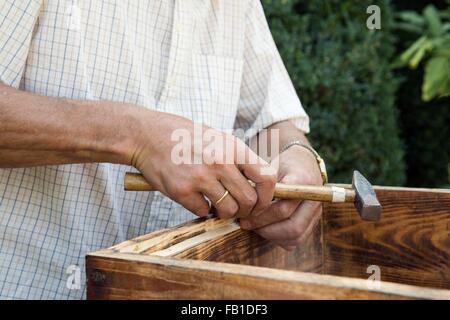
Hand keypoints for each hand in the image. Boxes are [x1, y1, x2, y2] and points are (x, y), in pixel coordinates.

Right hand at [129, 109, 276, 218]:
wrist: (147, 135)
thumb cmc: (185, 137)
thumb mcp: (218, 138)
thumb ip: (238, 159)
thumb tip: (258, 184)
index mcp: (233, 148)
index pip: (266, 177)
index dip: (268, 196)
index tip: (260, 202)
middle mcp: (220, 162)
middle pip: (249, 200)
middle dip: (246, 210)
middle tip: (238, 209)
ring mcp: (200, 177)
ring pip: (228, 210)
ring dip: (225, 213)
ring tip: (216, 205)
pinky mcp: (182, 191)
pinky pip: (203, 212)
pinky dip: (202, 210)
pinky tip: (196, 199)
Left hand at [239, 145, 322, 249]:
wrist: (303, 165)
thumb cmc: (282, 166)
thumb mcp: (269, 167)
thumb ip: (260, 185)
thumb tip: (241, 203)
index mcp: (304, 182)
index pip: (283, 208)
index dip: (261, 216)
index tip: (244, 215)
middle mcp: (314, 200)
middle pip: (292, 227)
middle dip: (265, 228)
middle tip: (246, 224)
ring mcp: (315, 213)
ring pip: (295, 236)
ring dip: (271, 235)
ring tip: (254, 227)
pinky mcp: (312, 223)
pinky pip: (296, 240)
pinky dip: (278, 239)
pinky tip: (264, 229)